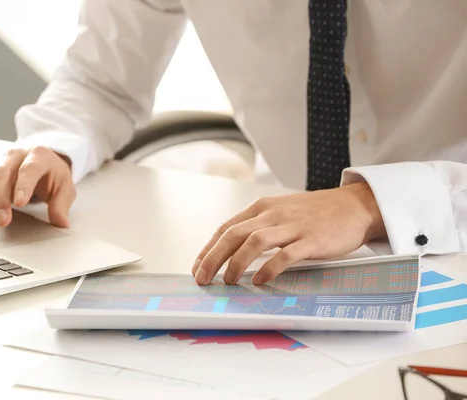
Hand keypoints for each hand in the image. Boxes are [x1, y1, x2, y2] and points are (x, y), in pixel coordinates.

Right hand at [0, 147, 74, 227]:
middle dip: (0, 197)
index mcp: (39, 156)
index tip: (20, 203)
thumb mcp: (65, 188)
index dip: (23, 185)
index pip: (29, 168)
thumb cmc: (53, 175)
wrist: (43, 163)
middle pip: (2, 173)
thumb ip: (62, 205)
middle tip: (3, 219)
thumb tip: (61, 223)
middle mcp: (15, 156)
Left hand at [191, 182, 385, 285]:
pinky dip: (269, 268)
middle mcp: (273, 214)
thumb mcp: (281, 212)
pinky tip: (261, 281)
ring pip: (254, 242)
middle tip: (203, 278)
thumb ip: (259, 227)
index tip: (197, 266)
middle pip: (233, 234)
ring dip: (236, 263)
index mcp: (262, 207)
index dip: (208, 249)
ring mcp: (292, 226)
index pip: (226, 228)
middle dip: (213, 258)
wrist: (354, 206)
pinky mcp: (310, 239)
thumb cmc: (316, 213)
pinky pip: (284, 254)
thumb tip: (233, 251)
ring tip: (228, 281)